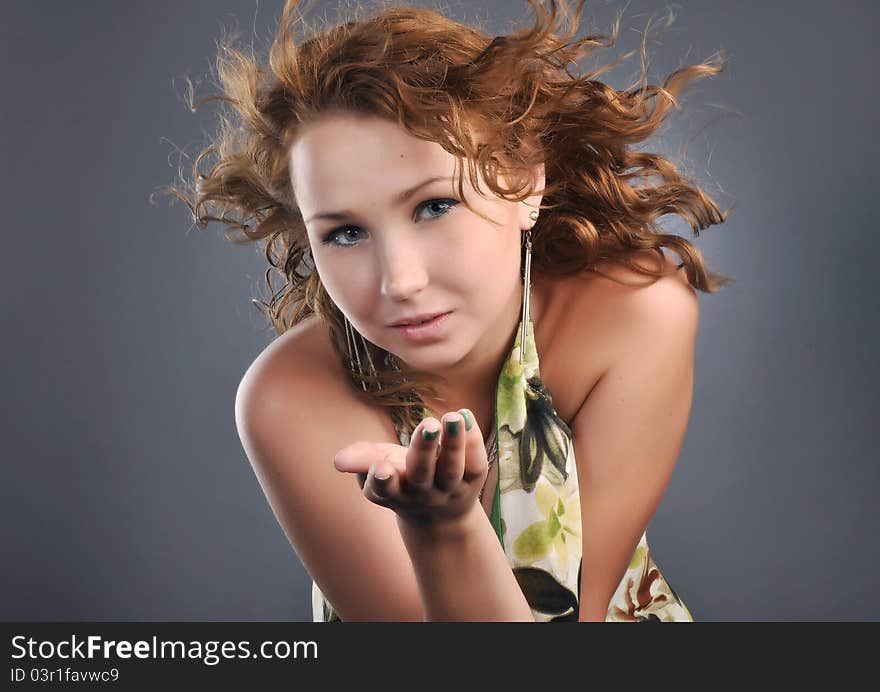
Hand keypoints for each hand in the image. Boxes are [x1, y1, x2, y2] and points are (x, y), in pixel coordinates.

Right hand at [333, 409, 488, 528]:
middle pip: (422, 474)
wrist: (440, 515)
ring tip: (453, 417)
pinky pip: (475, 463)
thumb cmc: (401, 479)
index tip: (382, 467)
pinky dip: (472, 441)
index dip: (383, 479)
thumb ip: (360, 460)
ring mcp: (449, 489)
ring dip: (453, 444)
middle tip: (428, 425)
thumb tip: (338, 461)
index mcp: (394, 492)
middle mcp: (422, 493)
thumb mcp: (377, 470)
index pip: (386, 490)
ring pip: (452, 469)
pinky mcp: (473, 481)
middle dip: (423, 450)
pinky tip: (465, 416)